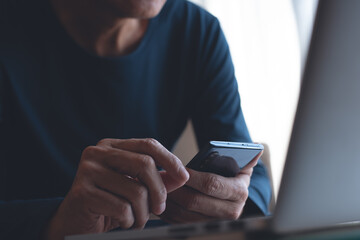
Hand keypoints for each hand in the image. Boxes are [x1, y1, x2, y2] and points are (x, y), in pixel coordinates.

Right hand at [44, 138, 188, 239]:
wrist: (74, 222)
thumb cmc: (108, 202)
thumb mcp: (135, 187)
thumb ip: (158, 179)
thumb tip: (182, 176)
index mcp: (111, 146)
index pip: (148, 144)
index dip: (170, 160)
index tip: (184, 177)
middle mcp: (97, 152)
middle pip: (145, 164)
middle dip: (159, 191)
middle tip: (160, 208)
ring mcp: (87, 170)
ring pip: (136, 190)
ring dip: (143, 213)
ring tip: (136, 219)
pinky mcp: (83, 192)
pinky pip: (122, 208)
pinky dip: (129, 221)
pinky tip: (122, 222)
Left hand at [160, 151, 261, 222]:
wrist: (232, 192)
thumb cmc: (233, 173)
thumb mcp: (241, 163)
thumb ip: (246, 155)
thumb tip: (258, 149)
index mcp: (239, 192)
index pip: (211, 184)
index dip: (192, 177)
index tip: (178, 169)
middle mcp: (230, 211)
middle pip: (195, 201)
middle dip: (176, 189)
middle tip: (162, 177)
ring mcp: (215, 222)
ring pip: (185, 214)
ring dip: (169, 200)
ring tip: (159, 186)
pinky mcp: (203, 227)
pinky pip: (181, 223)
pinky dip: (169, 212)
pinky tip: (162, 200)